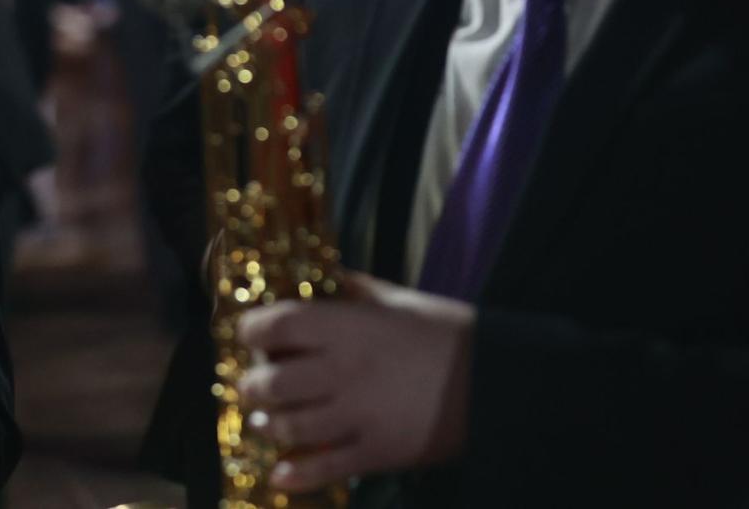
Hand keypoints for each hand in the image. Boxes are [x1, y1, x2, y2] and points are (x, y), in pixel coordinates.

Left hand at [235, 271, 474, 491]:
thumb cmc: (446, 333)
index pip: (275, 326)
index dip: (252, 330)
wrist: (498, 382)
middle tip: (253, 386)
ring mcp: (359, 415)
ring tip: (263, 422)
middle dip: (253, 386)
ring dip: (269, 426)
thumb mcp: (397, 300)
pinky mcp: (378, 452)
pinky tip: (280, 474)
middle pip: (272, 383)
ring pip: (291, 427)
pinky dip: (298, 474)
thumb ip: (352, 289)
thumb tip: (318, 274)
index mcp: (346, 328)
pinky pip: (327, 468)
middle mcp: (343, 371)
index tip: (250, 334)